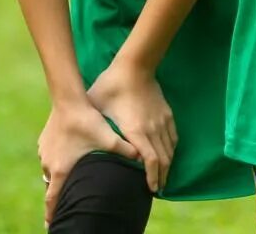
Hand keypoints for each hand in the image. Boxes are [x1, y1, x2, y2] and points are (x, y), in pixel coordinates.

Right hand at [38, 99, 139, 224]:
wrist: (68, 99)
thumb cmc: (87, 120)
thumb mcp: (108, 138)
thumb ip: (125, 150)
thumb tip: (142, 158)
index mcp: (61, 169)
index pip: (53, 199)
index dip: (52, 214)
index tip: (51, 226)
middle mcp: (49, 164)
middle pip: (51, 186)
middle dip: (57, 196)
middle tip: (63, 206)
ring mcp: (44, 153)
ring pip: (50, 170)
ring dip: (57, 176)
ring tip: (66, 181)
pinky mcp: (44, 142)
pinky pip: (50, 157)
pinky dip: (56, 160)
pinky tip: (65, 155)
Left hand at [88, 60, 176, 195]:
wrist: (134, 65)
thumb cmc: (111, 87)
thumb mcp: (97, 110)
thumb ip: (96, 130)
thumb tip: (82, 150)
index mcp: (137, 130)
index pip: (151, 160)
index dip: (153, 177)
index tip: (151, 190)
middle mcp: (153, 128)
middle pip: (164, 159)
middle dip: (162, 176)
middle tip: (156, 189)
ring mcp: (162, 121)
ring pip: (170, 149)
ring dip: (167, 165)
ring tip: (162, 177)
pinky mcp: (167, 114)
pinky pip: (173, 137)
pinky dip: (171, 150)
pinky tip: (167, 155)